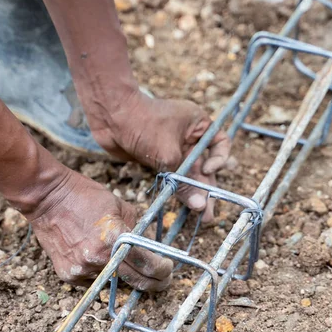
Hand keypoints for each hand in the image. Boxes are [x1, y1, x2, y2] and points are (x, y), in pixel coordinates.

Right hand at [25, 166, 172, 289]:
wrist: (47, 198)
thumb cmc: (84, 196)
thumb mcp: (119, 205)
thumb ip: (136, 228)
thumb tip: (149, 245)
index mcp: (115, 237)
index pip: (147, 264)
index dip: (162, 270)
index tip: (168, 269)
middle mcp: (99, 258)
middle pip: (135, 282)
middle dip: (152, 283)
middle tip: (161, 281)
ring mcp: (82, 269)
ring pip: (114, 282)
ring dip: (123, 275)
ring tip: (123, 261)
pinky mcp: (69, 275)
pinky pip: (93, 280)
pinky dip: (100, 272)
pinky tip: (96, 256)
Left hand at [87, 90, 230, 221]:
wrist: (111, 116)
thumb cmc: (143, 124)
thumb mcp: (168, 154)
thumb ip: (184, 181)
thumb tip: (199, 205)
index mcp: (199, 124)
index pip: (220, 144)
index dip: (219, 160)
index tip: (207, 170)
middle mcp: (189, 136)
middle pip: (204, 165)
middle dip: (206, 188)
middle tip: (209, 213)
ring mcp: (174, 147)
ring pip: (188, 174)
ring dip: (193, 193)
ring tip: (200, 215)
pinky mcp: (159, 158)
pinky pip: (173, 176)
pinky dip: (178, 189)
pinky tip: (183, 206)